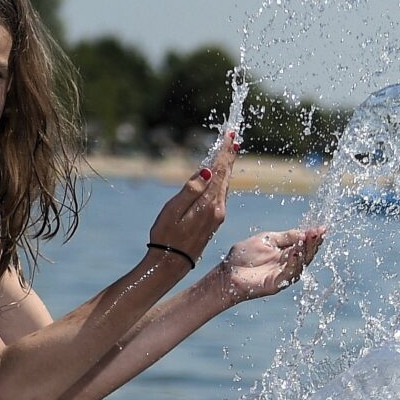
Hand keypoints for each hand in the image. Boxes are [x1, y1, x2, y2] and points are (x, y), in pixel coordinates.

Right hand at [148, 128, 239, 256]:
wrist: (171, 264)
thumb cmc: (166, 237)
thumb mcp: (173, 211)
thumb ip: (191, 190)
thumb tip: (208, 170)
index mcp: (209, 204)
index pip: (219, 172)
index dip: (225, 153)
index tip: (232, 135)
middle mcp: (218, 209)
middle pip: (225, 176)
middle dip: (228, 156)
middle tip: (233, 138)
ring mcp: (217, 215)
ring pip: (224, 184)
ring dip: (226, 167)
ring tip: (229, 150)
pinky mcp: (214, 220)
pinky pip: (220, 193)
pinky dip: (221, 179)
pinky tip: (219, 174)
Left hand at [218, 226, 324, 300]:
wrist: (227, 273)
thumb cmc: (244, 256)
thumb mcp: (267, 239)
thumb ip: (286, 237)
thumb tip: (306, 231)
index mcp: (287, 253)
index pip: (304, 244)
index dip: (314, 237)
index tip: (323, 228)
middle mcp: (289, 264)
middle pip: (307, 254)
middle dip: (314, 243)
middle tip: (319, 232)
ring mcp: (284, 275)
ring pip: (302, 263)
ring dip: (307, 251)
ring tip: (310, 238)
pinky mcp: (277, 284)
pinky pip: (290, 273)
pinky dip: (295, 262)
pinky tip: (296, 251)